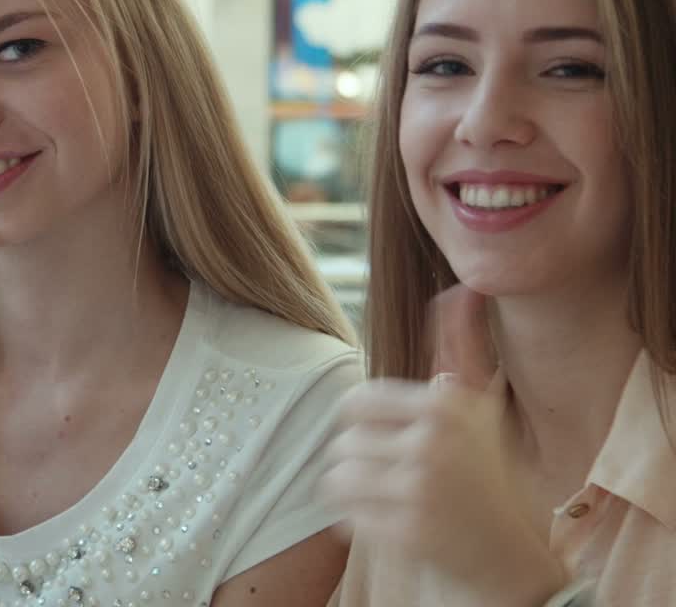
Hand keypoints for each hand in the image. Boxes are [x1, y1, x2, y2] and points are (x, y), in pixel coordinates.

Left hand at [319, 284, 568, 605]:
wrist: (513, 561)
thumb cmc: (490, 476)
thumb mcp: (479, 409)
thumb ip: (461, 348)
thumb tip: (463, 288)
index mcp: (447, 404)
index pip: (355, 403)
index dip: (362, 426)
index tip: (385, 442)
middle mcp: (435, 440)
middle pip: (344, 442)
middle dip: (361, 460)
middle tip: (391, 476)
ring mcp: (420, 488)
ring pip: (337, 477)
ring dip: (355, 492)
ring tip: (393, 499)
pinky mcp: (407, 532)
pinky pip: (344, 515)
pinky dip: (359, 522)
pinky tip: (394, 524)